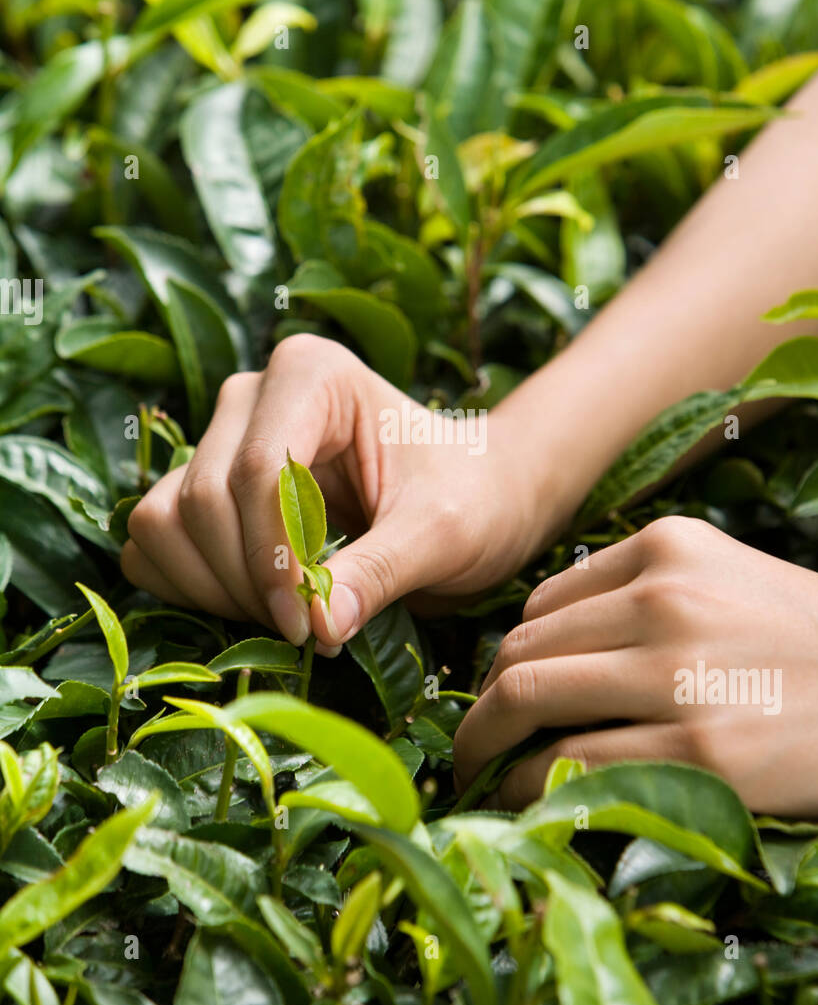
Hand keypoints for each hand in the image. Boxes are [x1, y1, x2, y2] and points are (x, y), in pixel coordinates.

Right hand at [122, 335, 541, 647]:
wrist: (477, 497)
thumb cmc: (471, 497)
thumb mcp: (442, 534)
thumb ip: (379, 572)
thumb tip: (318, 625)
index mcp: (312, 374)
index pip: (257, 470)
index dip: (270, 558)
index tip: (307, 624)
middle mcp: (251, 396)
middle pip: (203, 499)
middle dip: (246, 580)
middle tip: (307, 630)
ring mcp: (220, 438)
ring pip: (163, 520)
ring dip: (211, 587)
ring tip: (286, 618)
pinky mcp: (204, 485)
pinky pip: (154, 541)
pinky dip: (187, 585)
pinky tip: (252, 606)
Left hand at [453, 515, 817, 816]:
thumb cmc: (815, 647)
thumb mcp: (733, 581)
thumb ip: (644, 595)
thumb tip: (542, 646)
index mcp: (672, 548)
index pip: (542, 604)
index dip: (513, 658)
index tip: (506, 696)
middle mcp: (667, 600)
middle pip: (522, 651)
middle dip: (482, 706)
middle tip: (471, 744)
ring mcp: (681, 676)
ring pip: (527, 703)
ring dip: (486, 748)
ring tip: (483, 776)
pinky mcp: (701, 752)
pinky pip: (570, 768)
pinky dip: (528, 790)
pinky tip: (528, 804)